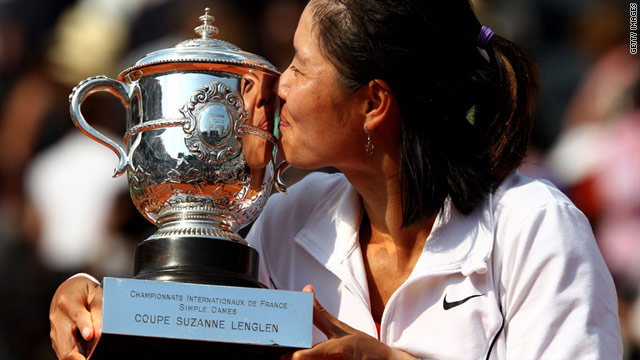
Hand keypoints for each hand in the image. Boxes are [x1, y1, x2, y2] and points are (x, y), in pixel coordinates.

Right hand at [49, 275, 102, 359]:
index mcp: (68, 301)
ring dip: (76, 359)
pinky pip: (64, 352)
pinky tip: (85, 358)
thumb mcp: (96, 292)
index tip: (90, 335)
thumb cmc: (85, 290)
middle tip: (91, 359)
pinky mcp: (56, 338)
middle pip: (65, 343)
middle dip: (77, 357)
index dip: (84, 326)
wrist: (67, 290)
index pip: (77, 315)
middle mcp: (57, 317)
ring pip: (62, 351)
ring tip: (90, 359)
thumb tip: (99, 332)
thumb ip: (99, 310)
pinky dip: (74, 358)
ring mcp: (54, 329)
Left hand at [283, 285, 415, 359]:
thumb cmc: (363, 347)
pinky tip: (311, 358)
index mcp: (333, 351)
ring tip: (298, 354)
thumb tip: (306, 290)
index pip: (300, 357)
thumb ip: (319, 313)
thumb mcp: (341, 328)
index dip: (289, 354)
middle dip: (291, 357)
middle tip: (288, 349)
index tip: (284, 349)